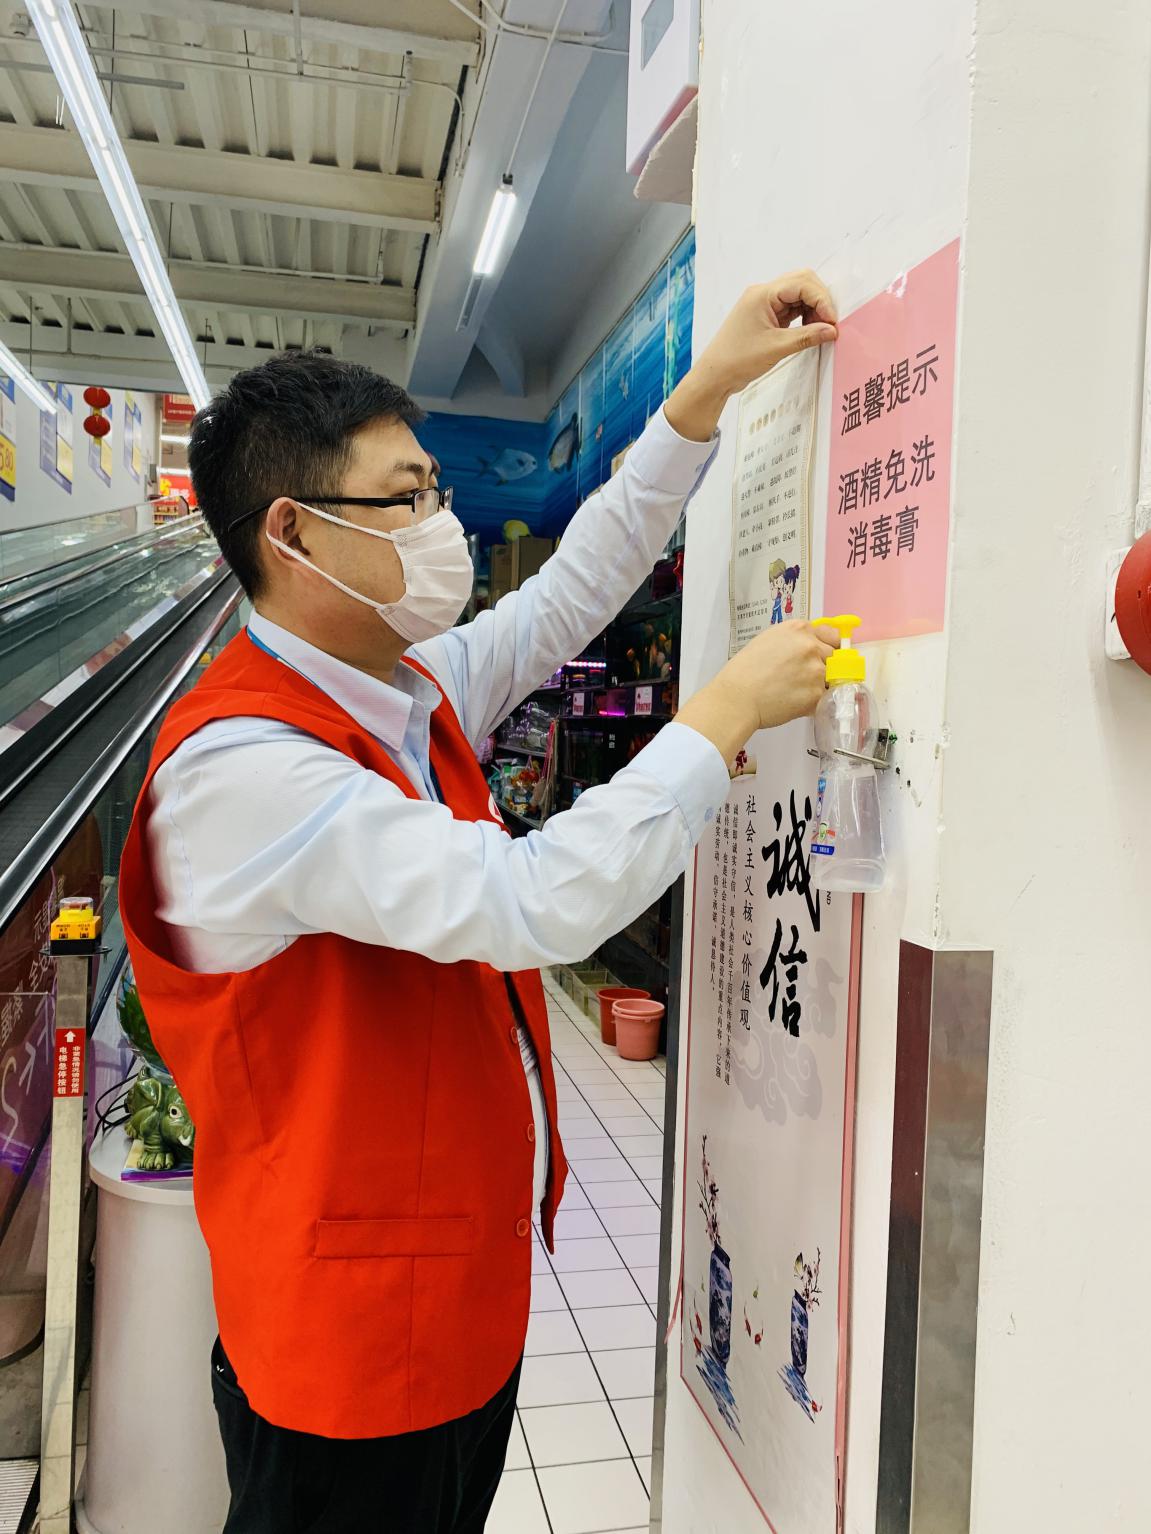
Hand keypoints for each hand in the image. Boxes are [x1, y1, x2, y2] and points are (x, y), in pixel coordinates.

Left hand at [665, 272, 837, 441]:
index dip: (821, 300)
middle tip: (829, 324)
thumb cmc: (737, 360)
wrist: (715, 376)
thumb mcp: (776, 348)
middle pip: (802, 282)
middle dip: (820, 300)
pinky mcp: (766, 316)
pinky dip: (805, 317)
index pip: (802, 283)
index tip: (832, 321)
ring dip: (813, 309)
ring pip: (798, 295)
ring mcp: (764, 304)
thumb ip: (807, 336)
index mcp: (762, 294)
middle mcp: (763, 294)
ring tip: (820, 330)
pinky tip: (811, 330)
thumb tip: (832, 330)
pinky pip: (792, 308)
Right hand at [677, 622, 838, 763]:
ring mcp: (816, 670)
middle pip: (835, 657)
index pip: (833, 635)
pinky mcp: (816, 694)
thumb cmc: (745, 670)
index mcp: (799, 629)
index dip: (830, 647)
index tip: (825, 656)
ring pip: (831, 679)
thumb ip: (795, 640)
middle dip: (824, 667)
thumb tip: (813, 647)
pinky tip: (793, 702)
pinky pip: (824, 698)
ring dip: (819, 686)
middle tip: (804, 678)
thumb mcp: (769, 640)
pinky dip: (813, 703)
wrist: (737, 697)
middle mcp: (811, 646)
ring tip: (796, 692)